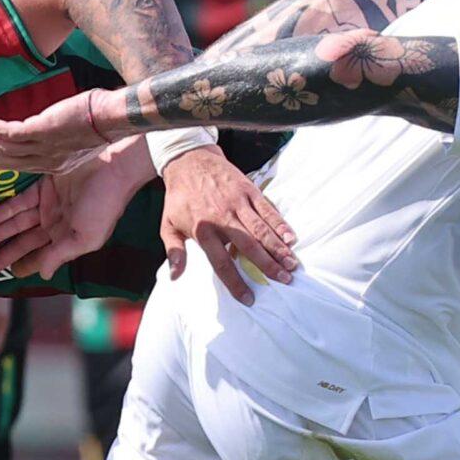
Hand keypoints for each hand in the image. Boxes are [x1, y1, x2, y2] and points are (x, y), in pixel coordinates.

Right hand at [0, 89, 117, 173]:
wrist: (112, 118)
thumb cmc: (99, 123)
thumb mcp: (75, 139)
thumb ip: (56, 138)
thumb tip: (43, 128)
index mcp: (53, 165)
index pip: (16, 166)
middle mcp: (44, 161)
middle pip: (4, 159)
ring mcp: (41, 148)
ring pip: (1, 147)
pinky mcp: (40, 132)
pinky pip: (7, 133)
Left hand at [0, 143, 148, 278]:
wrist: (114, 166)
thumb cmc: (104, 205)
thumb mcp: (84, 236)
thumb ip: (60, 254)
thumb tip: (43, 275)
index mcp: (68, 239)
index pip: (39, 257)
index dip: (21, 266)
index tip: (2, 278)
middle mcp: (56, 224)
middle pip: (23, 243)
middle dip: (2, 255)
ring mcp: (49, 204)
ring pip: (17, 223)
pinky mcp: (44, 185)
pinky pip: (20, 201)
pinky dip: (5, 210)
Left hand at [160, 149, 296, 304]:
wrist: (189, 161)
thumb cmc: (179, 198)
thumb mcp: (168, 225)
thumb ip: (174, 252)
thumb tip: (175, 277)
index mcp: (203, 231)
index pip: (221, 263)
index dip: (235, 282)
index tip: (248, 298)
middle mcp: (222, 218)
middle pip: (248, 246)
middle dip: (268, 264)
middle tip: (285, 280)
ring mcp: (238, 203)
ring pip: (261, 229)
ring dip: (278, 247)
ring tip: (292, 264)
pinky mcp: (248, 191)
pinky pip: (267, 209)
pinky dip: (280, 224)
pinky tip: (291, 238)